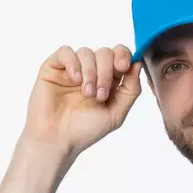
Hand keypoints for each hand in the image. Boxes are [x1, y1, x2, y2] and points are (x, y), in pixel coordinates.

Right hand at [24, 42, 144, 156]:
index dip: (123, 56)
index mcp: (108, 81)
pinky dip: (73, 63)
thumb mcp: (116, 114)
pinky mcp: (54, 67)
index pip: (119, 56)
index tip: (123, 67)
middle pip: (105, 53)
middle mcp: (91, 72)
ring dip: (90, 72)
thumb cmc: (85, 130)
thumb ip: (131, 90)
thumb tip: (138, 64)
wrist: (58, 140)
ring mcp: (73, 69)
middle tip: (100, 95)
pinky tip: (74, 79)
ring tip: (86, 93)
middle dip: (106, 72)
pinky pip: (66, 52)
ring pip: (87, 52)